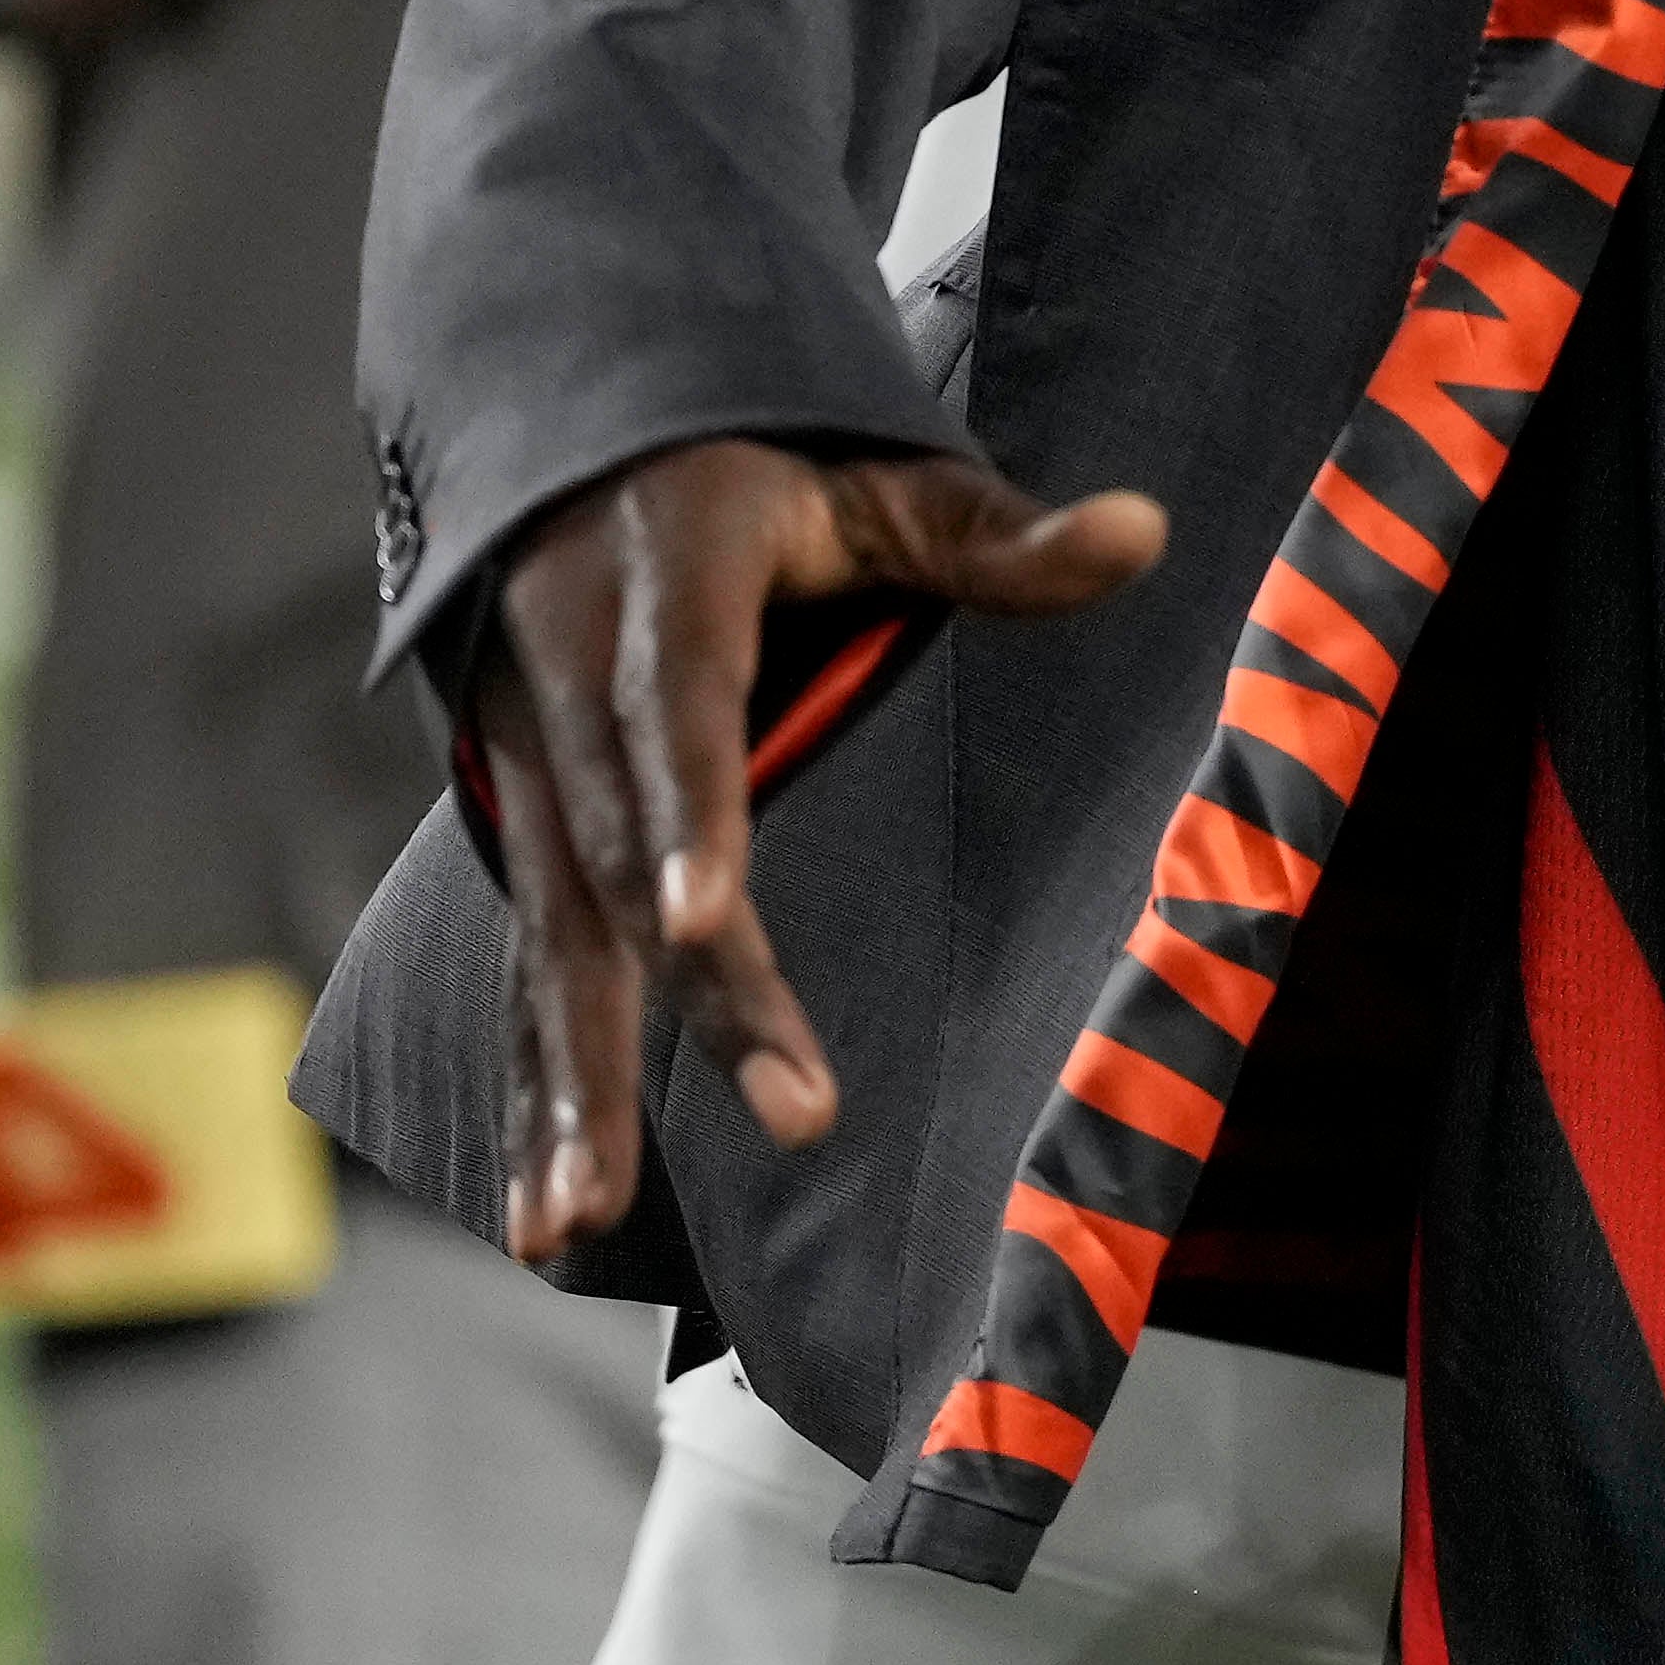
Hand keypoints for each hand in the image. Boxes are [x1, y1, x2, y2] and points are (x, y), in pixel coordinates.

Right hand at [465, 436, 1163, 1260]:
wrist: (569, 440)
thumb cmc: (764, 467)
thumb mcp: (876, 477)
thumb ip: (997, 533)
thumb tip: (1146, 530)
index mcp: (665, 584)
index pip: (679, 706)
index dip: (688, 812)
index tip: (699, 919)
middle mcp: (570, 682)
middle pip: (620, 857)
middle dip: (690, 998)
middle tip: (787, 1115)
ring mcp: (527, 765)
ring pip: (551, 936)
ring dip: (568, 1085)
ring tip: (575, 1224)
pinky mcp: (518, 830)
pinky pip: (525, 966)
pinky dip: (533, 1084)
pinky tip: (549, 1209)